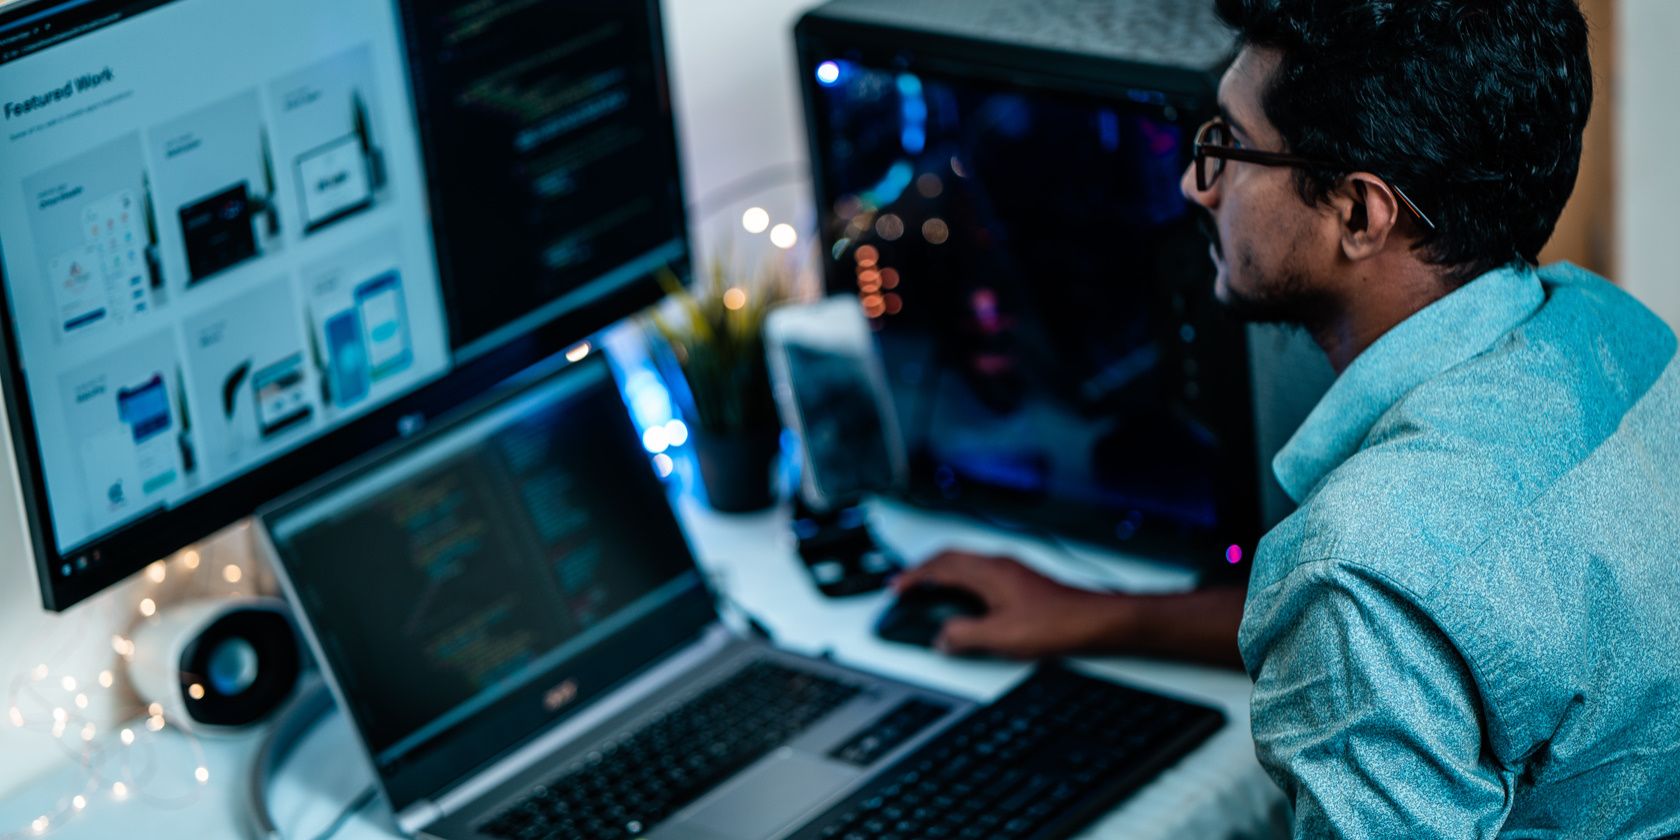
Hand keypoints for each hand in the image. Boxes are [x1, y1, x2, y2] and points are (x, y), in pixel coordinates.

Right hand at [892, 551, 1126, 658]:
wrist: (1096, 621)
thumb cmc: (1057, 623)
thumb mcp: (1001, 636)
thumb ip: (964, 635)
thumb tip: (941, 637)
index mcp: (989, 572)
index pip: (940, 566)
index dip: (914, 576)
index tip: (896, 587)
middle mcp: (1000, 564)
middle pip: (951, 557)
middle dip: (924, 569)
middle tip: (906, 584)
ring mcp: (1013, 570)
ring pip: (967, 563)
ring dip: (943, 573)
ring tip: (929, 589)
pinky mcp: (1023, 580)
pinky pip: (981, 571)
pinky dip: (963, 580)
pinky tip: (966, 598)